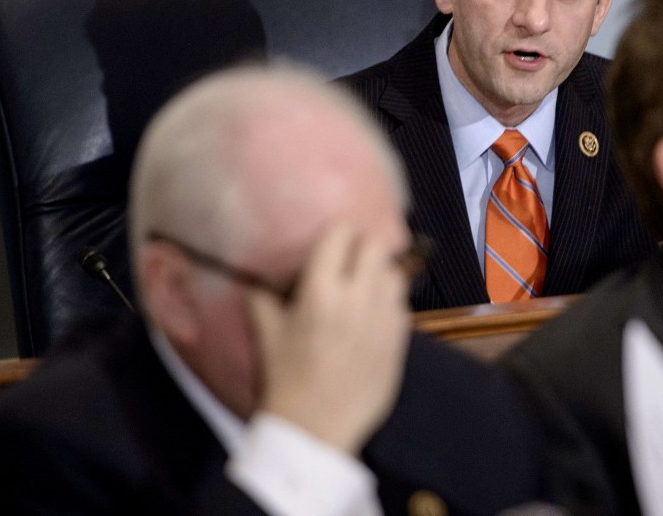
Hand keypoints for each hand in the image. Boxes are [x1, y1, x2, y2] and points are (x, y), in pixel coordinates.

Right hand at [246, 222, 411, 453]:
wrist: (314, 429)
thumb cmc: (285, 380)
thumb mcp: (266, 334)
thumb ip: (262, 297)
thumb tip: (258, 274)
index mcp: (321, 292)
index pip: (341, 233)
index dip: (337, 233)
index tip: (332, 241)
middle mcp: (357, 299)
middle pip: (376, 246)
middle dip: (363, 248)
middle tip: (352, 259)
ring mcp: (383, 320)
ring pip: (396, 274)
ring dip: (382, 274)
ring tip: (366, 284)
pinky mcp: (400, 341)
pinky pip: (403, 306)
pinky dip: (391, 304)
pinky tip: (375, 314)